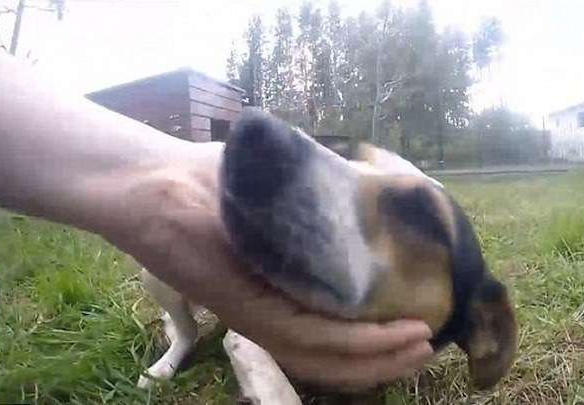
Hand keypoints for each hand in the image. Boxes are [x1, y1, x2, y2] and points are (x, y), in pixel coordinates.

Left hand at [100, 142, 433, 390]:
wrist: (154, 182)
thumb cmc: (211, 184)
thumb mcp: (280, 194)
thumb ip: (321, 202)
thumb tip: (369, 190)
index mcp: (278, 293)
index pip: (333, 331)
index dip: (377, 338)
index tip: (416, 323)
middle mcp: (272, 315)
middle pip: (338, 355)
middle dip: (388, 357)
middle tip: (429, 345)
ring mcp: (260, 315)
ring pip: (332, 356)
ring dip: (382, 356)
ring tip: (424, 345)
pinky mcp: (249, 309)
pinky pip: (313, 338)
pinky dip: (359, 342)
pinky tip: (396, 333)